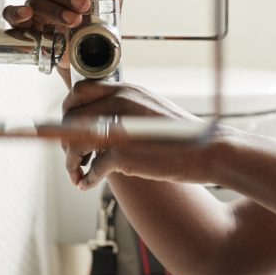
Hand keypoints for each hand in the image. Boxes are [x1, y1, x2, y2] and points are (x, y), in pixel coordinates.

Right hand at [2, 0, 132, 77]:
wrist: (88, 59)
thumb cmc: (93, 26)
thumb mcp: (107, 7)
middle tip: (83, 5)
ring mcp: (35, 10)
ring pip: (35, 1)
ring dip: (55, 10)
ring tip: (74, 21)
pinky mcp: (26, 28)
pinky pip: (12, 16)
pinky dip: (17, 13)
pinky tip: (27, 15)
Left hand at [61, 80, 212, 189]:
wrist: (209, 150)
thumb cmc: (183, 135)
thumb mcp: (152, 109)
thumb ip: (127, 108)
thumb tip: (102, 119)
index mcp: (127, 90)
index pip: (80, 91)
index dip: (68, 110)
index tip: (69, 127)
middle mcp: (120, 103)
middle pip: (71, 117)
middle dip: (65, 139)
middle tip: (74, 157)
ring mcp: (120, 127)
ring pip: (74, 142)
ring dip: (71, 161)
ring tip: (77, 174)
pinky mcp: (123, 153)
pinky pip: (92, 167)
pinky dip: (86, 178)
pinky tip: (87, 184)